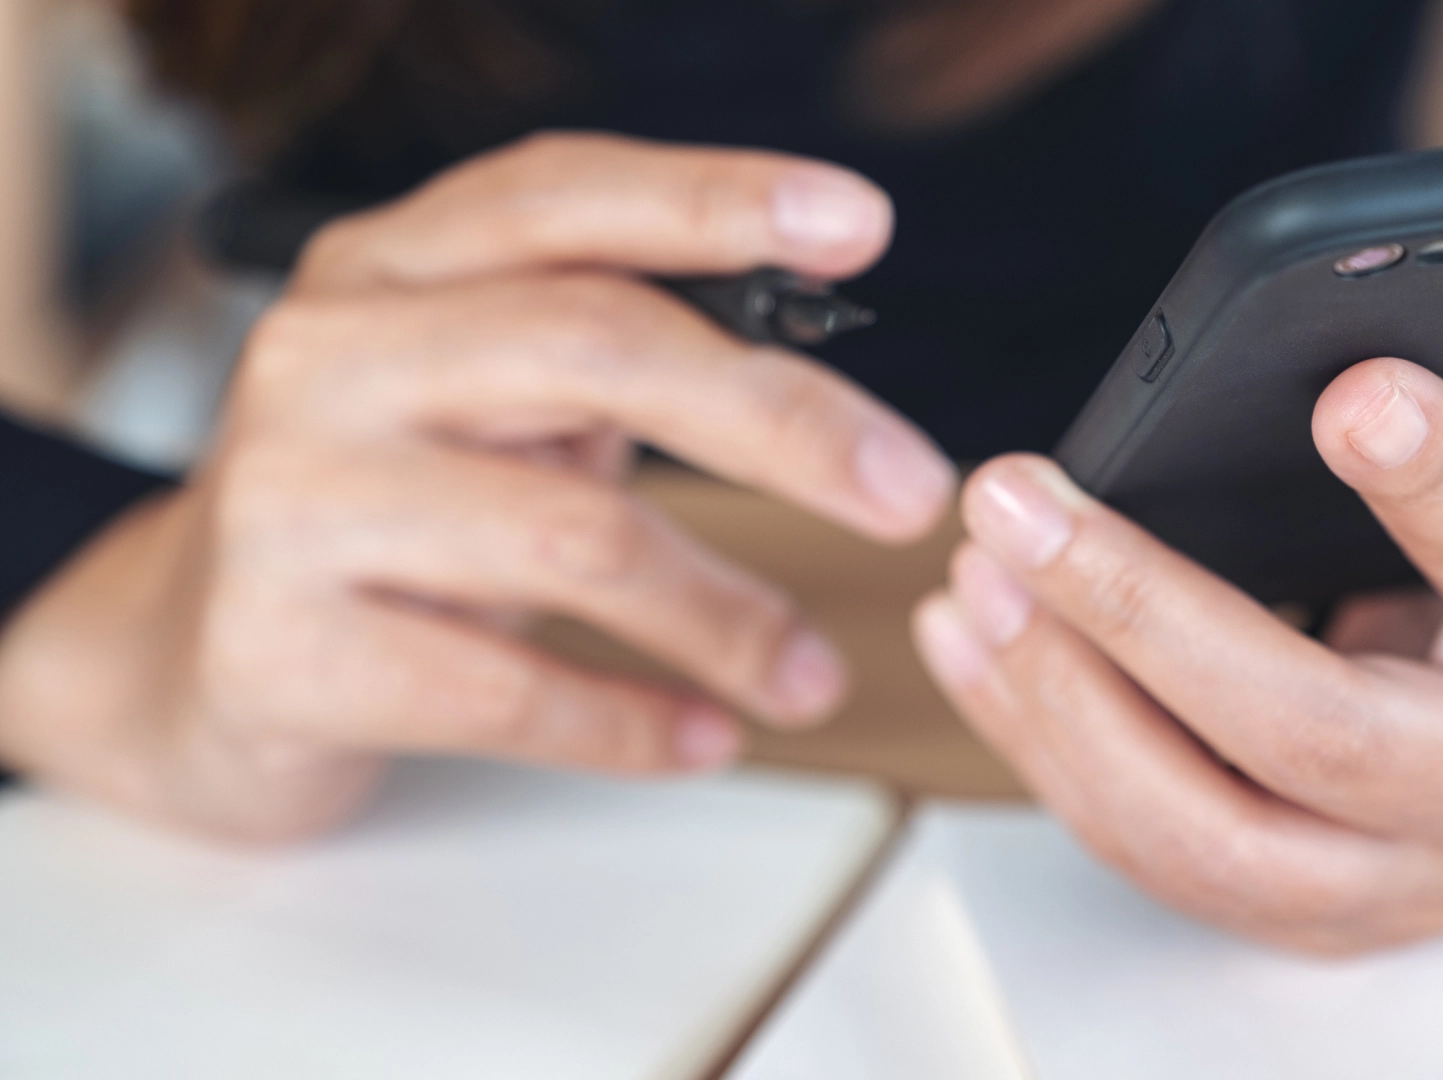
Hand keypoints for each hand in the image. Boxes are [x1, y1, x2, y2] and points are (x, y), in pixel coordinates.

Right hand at [0, 134, 953, 841]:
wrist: (185, 657)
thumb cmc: (385, 515)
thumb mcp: (479, 403)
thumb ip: (609, 361)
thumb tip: (822, 391)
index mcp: (387, 268)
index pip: (563, 194)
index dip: (717, 199)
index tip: (859, 225)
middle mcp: (328, 359)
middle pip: (596, 347)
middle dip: (782, 420)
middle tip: (909, 491)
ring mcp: (290, 501)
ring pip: (570, 537)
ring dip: (727, 614)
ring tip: (810, 675)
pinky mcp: (280, 650)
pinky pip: (507, 689)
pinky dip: (633, 723)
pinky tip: (704, 737)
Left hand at [914, 265, 1442, 952]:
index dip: (1441, 479)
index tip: (1347, 394)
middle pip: (1315, 731)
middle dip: (1145, 614)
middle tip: (1018, 504)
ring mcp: (1400, 876)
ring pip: (1203, 830)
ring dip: (1062, 701)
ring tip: (977, 574)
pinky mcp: (1304, 911)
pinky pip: (1149, 851)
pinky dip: (1045, 749)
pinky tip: (978, 644)